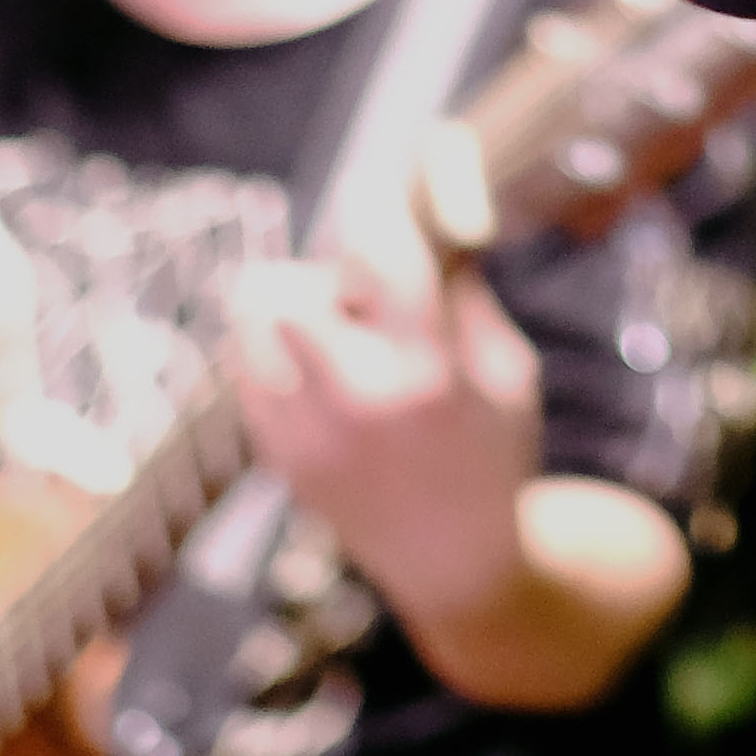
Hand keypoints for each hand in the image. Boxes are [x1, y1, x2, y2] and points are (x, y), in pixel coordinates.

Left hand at [221, 203, 547, 634]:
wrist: (456, 566)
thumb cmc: (493, 454)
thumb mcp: (508, 370)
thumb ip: (463, 293)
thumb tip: (425, 212)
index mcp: (428, 377)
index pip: (383, 258)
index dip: (375, 207)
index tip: (377, 189)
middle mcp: (356, 406)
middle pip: (284, 292)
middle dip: (319, 275)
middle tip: (357, 297)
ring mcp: (306, 439)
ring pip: (250, 326)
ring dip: (289, 312)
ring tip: (337, 339)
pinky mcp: (278, 460)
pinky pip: (247, 372)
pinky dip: (277, 357)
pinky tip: (324, 379)